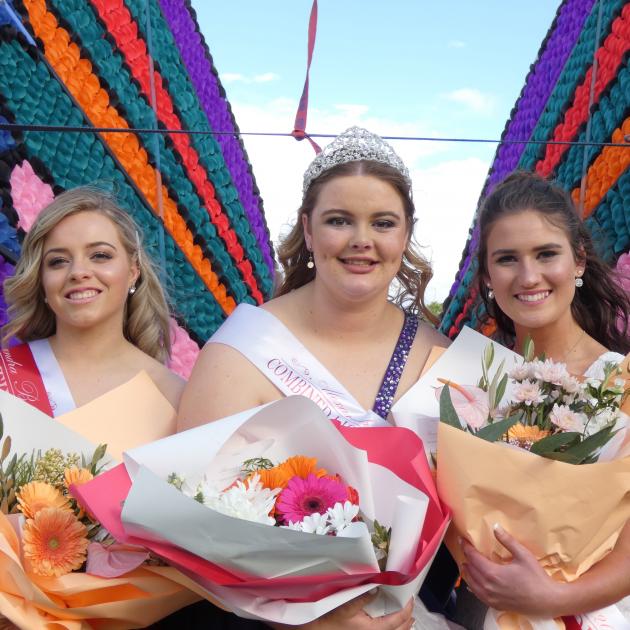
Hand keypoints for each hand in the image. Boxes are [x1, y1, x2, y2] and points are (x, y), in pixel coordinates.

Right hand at [268, 591, 413, 629]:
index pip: (398, 621)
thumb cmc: (329, 620)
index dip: (407, 609)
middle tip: (410, 603)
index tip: (410, 596)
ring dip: (402, 625)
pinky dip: (392, 628)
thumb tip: (378, 586)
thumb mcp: (345, 606)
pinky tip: (390, 622)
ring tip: (406, 614)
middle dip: (408, 618)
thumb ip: (363, 596)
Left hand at [461, 524, 560, 615]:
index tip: (462, 539)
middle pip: (470, 569)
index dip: (466, 547)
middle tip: (464, 548)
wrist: (548, 601)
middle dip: (466, 558)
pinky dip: (472, 586)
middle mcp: (488, 586)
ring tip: (466, 563)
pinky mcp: (496, 605)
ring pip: (471, 584)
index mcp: (492, 573)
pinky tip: (472, 583)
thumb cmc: (536, 577)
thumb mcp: (523, 555)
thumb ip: (507, 540)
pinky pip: (478, 595)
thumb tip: (495, 526)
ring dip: (467, 572)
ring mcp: (491, 598)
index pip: (473, 557)